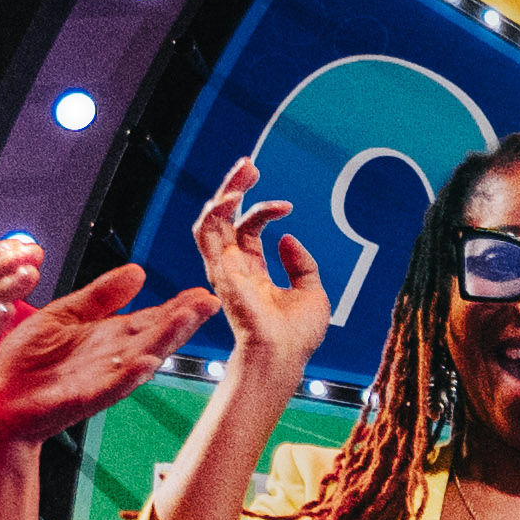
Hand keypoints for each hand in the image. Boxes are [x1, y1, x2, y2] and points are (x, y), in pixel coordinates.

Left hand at [0, 243, 213, 438]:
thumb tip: (138, 270)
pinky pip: (110, 386)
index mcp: (109, 336)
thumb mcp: (63, 315)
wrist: (0, 403)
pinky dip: (128, 376)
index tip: (204, 292)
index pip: (151, 317)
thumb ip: (100, 296)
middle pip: (155, 334)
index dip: (178, 305)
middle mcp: (113, 357)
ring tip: (186, 320)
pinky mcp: (83, 397)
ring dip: (164, 340)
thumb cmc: (28, 362)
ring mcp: (102, 378)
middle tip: (210, 301)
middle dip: (182, 319)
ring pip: (140, 357)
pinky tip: (146, 363)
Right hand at [189, 154, 334, 383]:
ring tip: (245, 170)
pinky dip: (219, 210)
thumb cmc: (296, 336)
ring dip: (226, 191)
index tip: (287, 206)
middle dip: (235, 187)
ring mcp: (224, 269)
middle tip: (249, 165)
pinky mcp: (219, 270)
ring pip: (212, 220)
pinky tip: (237, 195)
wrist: (284, 355)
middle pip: (225, 218)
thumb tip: (288, 236)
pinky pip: (208, 233)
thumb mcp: (311, 291)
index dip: (265, 210)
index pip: (249, 229)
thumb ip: (300, 263)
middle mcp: (234, 268)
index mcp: (252, 271)